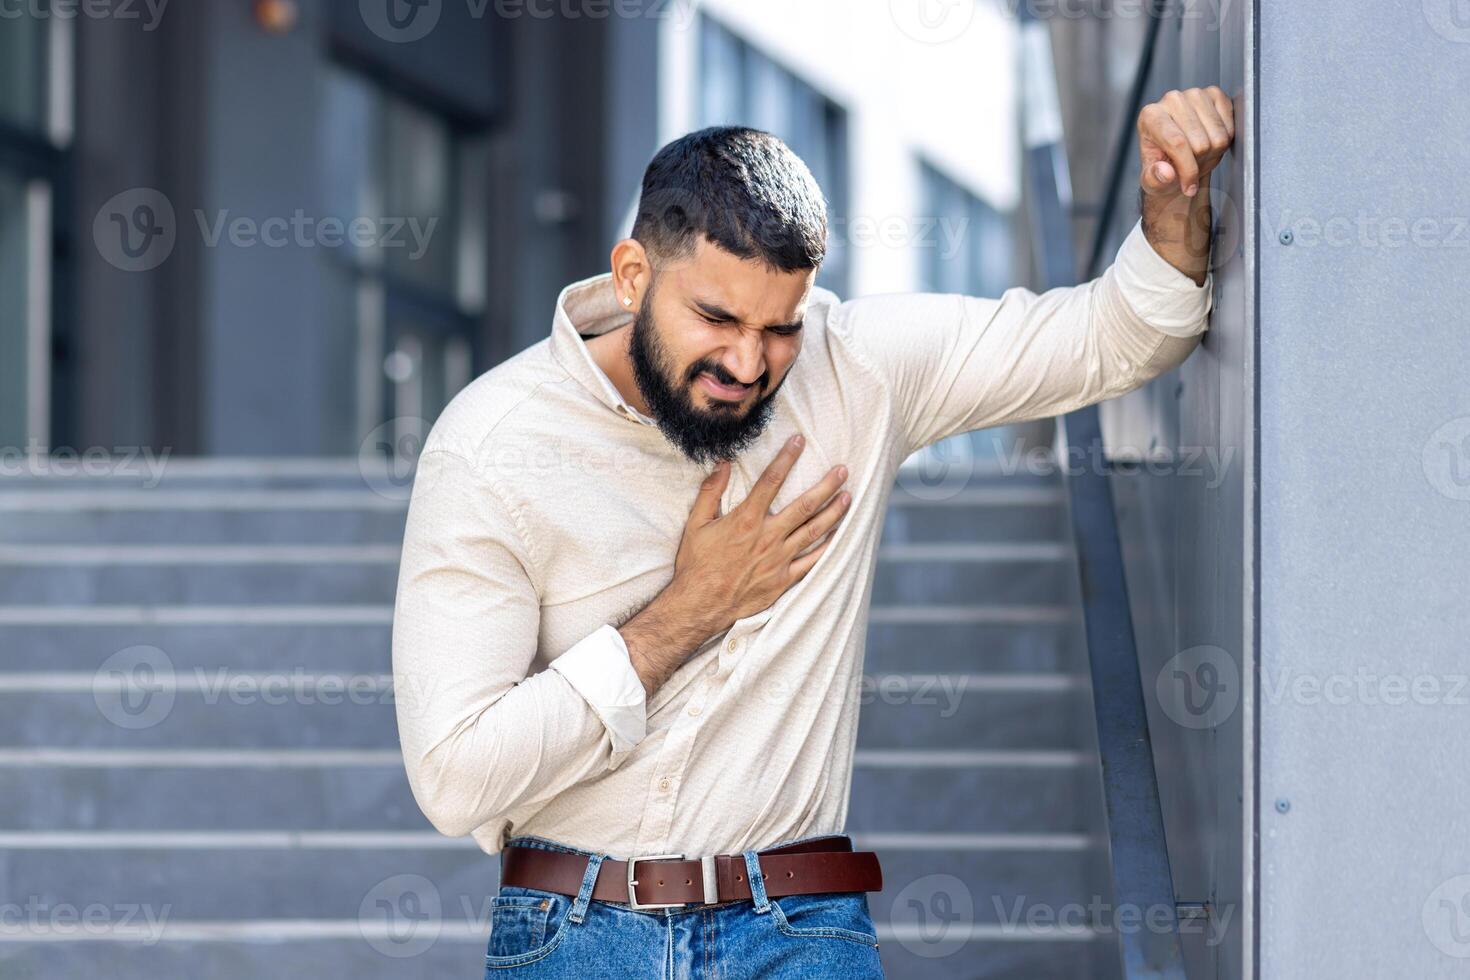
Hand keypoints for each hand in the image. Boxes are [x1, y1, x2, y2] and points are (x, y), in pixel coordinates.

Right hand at [671, 434, 849, 628]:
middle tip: (843, 470)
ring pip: (814, 531)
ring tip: (848, 497)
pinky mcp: (783, 580)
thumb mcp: (696, 523)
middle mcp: (767, 537)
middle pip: (805, 505)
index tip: (799, 441)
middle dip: (827, 485)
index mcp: (746, 520)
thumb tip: (723, 463)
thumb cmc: (696, 564)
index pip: (771, 481)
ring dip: (834, 512)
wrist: (699, 605)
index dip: (786, 458)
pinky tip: (839, 536)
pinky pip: (812, 562)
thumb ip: (711, 491)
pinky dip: (828, 548)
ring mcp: (779, 559)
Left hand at [1137, 86, 1234, 199]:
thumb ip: (1154, 180)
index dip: (1188, 170)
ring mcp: (1195, 94)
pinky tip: (1211, 140)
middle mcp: (1171, 100)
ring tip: (1199, 155)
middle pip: (1200, 142)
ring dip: (1213, 152)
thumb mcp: (1153, 181)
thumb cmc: (1163, 166)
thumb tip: (1165, 172)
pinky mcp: (1215, 94)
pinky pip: (1231, 125)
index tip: (1188, 188)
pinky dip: (1225, 139)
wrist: (1177, 153)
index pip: (1177, 143)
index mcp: (1150, 116)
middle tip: (1191, 165)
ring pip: (1218, 136)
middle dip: (1199, 162)